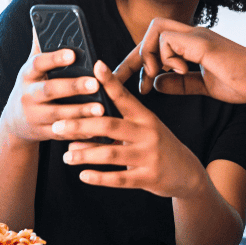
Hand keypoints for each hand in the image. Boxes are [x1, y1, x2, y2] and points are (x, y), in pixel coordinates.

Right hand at [0, 32, 109, 142]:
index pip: (38, 62)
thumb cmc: (31, 86)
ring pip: (59, 114)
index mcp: (27, 74)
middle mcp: (28, 95)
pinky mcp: (42, 133)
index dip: (55, 58)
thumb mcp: (31, 68)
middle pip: (50, 90)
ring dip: (80, 112)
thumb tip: (41, 21)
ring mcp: (34, 116)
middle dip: (73, 87)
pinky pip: (62, 132)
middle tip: (95, 83)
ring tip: (101, 108)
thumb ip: (40, 47)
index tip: (73, 54)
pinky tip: (96, 129)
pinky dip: (79, 132)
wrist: (14, 122)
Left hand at [57, 61, 208, 198]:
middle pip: (110, 125)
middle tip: (58, 125)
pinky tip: (83, 175)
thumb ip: (115, 128)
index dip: (110, 82)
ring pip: (111, 153)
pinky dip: (99, 177)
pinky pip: (119, 178)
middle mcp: (148, 133)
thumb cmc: (158, 147)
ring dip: (85, 154)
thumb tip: (77, 130)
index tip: (95, 66)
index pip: (125, 97)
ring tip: (66, 156)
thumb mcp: (144, 131)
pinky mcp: (148, 178)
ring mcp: (149, 156)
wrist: (188, 174)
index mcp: (146, 117)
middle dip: (81, 125)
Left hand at [113, 18, 245, 102]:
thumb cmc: (244, 83)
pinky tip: (179, 71)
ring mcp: (197, 36)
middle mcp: (193, 36)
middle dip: (135, 56)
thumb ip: (180, 83)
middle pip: (152, 29)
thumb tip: (156, 82)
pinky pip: (168, 40)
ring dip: (150, 55)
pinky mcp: (202, 42)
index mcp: (194, 45)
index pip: (157, 45)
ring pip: (156, 29)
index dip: (137, 62)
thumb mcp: (205, 86)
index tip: (127, 83)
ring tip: (157, 75)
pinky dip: (166, 57)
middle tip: (136, 83)